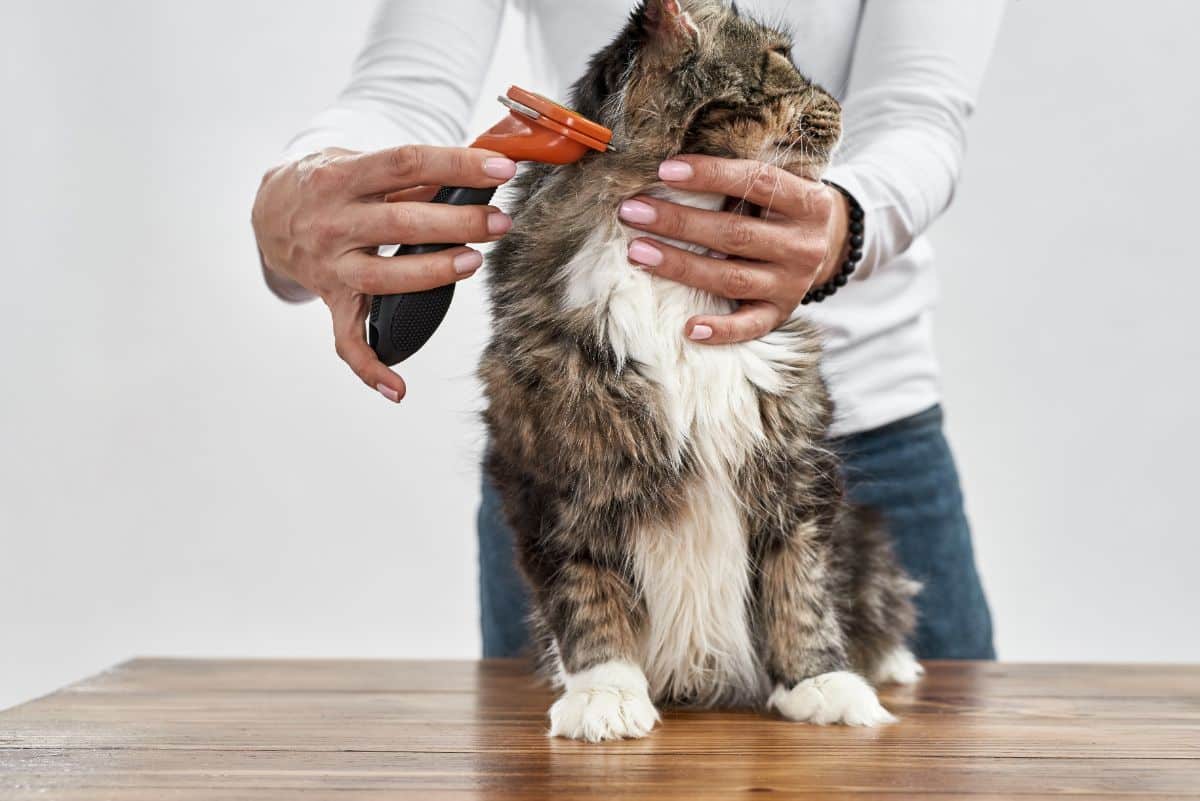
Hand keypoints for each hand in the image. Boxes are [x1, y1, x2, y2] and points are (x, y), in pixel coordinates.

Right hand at [251, 145, 517, 401]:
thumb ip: (410, 175)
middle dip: (458, 223)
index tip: (501, 169)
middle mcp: (332, 223)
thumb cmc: (328, 183)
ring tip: (475, 262)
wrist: (269, 212)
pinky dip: (370, 368)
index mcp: (340, 177)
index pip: (405, 163)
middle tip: (500, 221)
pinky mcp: (332, 301)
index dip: (456, 166)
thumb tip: (474, 178)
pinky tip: (398, 388)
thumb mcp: (358, 163)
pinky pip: (347, 341)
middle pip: (401, 223)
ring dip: (433, 273)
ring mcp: (331, 266)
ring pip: (383, 277)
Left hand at [618, 155, 849, 343]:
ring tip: (638, 252)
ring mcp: (793, 284)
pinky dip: (720, 330)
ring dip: (681, 267)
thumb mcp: (779, 183)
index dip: (710, 175)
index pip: (757, 182)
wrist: (825, 246)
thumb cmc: (782, 206)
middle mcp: (804, 245)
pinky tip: (689, 328)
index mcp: (808, 203)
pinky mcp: (779, 313)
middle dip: (678, 222)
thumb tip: (672, 166)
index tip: (664, 171)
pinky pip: (749, 326)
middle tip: (632, 212)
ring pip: (731, 278)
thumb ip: (741, 176)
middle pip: (735, 234)